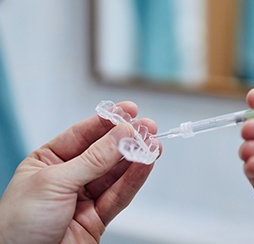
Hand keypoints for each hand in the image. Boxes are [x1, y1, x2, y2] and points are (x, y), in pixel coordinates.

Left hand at [0, 101, 159, 243]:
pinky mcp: (98, 218)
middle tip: (147, 128)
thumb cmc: (18, 225)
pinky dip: (135, 179)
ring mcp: (84, 197)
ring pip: (115, 173)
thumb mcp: (55, 182)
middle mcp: (68, 177)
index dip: (107, 122)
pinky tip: (146, 165)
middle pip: (104, 152)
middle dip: (126, 139)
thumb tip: (121, 135)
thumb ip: (93, 159)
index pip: (83, 134)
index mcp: (49, 161)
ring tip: (153, 145)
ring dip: (136, 159)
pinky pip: (120, 195)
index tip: (128, 111)